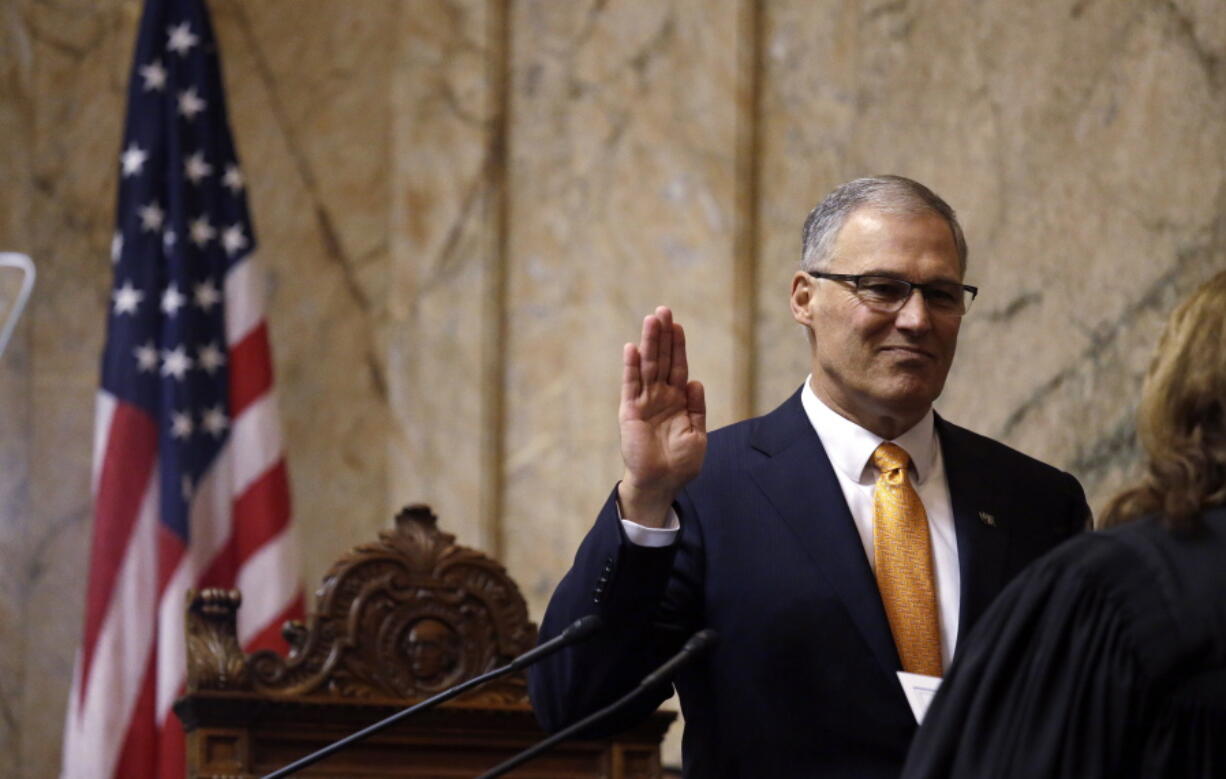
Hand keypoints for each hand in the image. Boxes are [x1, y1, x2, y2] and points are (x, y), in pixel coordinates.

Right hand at [618, 306, 706, 527]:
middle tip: (663, 310)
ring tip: (650, 319)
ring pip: (648, 366)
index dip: (678, 346)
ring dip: (649, 343)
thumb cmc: (681, 464)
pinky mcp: (631, 412)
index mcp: (678, 400)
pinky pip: (631, 386)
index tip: (677, 324)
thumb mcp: (697, 435)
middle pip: (662, 359)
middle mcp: (660, 396)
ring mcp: (645, 402)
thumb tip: (695, 381)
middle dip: (663, 335)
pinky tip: (631, 349)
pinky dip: (631, 368)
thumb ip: (697, 409)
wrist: (662, 484)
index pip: (678, 366)